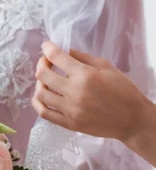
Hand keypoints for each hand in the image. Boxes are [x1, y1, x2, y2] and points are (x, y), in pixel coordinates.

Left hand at [32, 41, 149, 142]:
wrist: (132, 119)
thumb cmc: (123, 90)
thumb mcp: (106, 66)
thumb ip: (82, 58)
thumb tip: (64, 51)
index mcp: (85, 75)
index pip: (56, 57)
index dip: (48, 48)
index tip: (47, 46)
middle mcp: (74, 92)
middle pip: (43, 75)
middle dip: (42, 63)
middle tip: (46, 62)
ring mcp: (70, 110)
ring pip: (40, 94)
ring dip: (40, 83)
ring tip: (46, 80)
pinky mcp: (69, 123)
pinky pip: (44, 113)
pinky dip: (38, 103)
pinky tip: (42, 96)